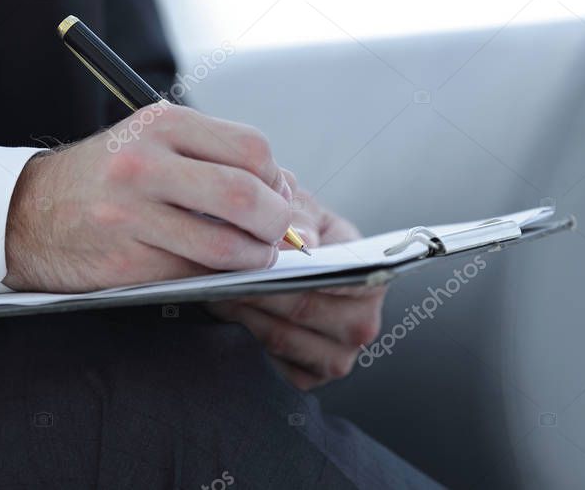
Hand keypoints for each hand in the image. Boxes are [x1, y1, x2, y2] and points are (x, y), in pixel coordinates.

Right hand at [4, 103, 295, 292]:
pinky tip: (215, 270)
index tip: (277, 195)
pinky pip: (193, 273)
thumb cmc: (103, 178)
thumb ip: (212, 156)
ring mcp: (131, 214)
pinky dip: (217, 277)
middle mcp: (144, 163)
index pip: (251, 148)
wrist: (26, 213)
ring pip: (225, 244)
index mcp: (160, 124)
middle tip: (277, 235)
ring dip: (254, 258)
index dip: (277, 179)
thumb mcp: (150, 143)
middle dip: (276, 223)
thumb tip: (285, 190)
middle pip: (246, 196)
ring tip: (253, 257)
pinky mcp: (124, 259)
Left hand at [208, 189, 386, 389]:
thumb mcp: (299, 208)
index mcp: (372, 278)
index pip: (346, 279)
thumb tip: (304, 243)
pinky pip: (270, 363)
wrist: (279, 256)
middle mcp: (362, 323)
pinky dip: (242, 338)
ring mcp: (337, 355)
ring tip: (212, 286)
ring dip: (242, 311)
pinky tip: (223, 312)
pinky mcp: (307, 377)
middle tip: (220, 270)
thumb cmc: (295, 228)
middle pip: (305, 310)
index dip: (300, 268)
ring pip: (281, 337)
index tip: (263, 257)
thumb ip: (300, 218)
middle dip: (258, 288)